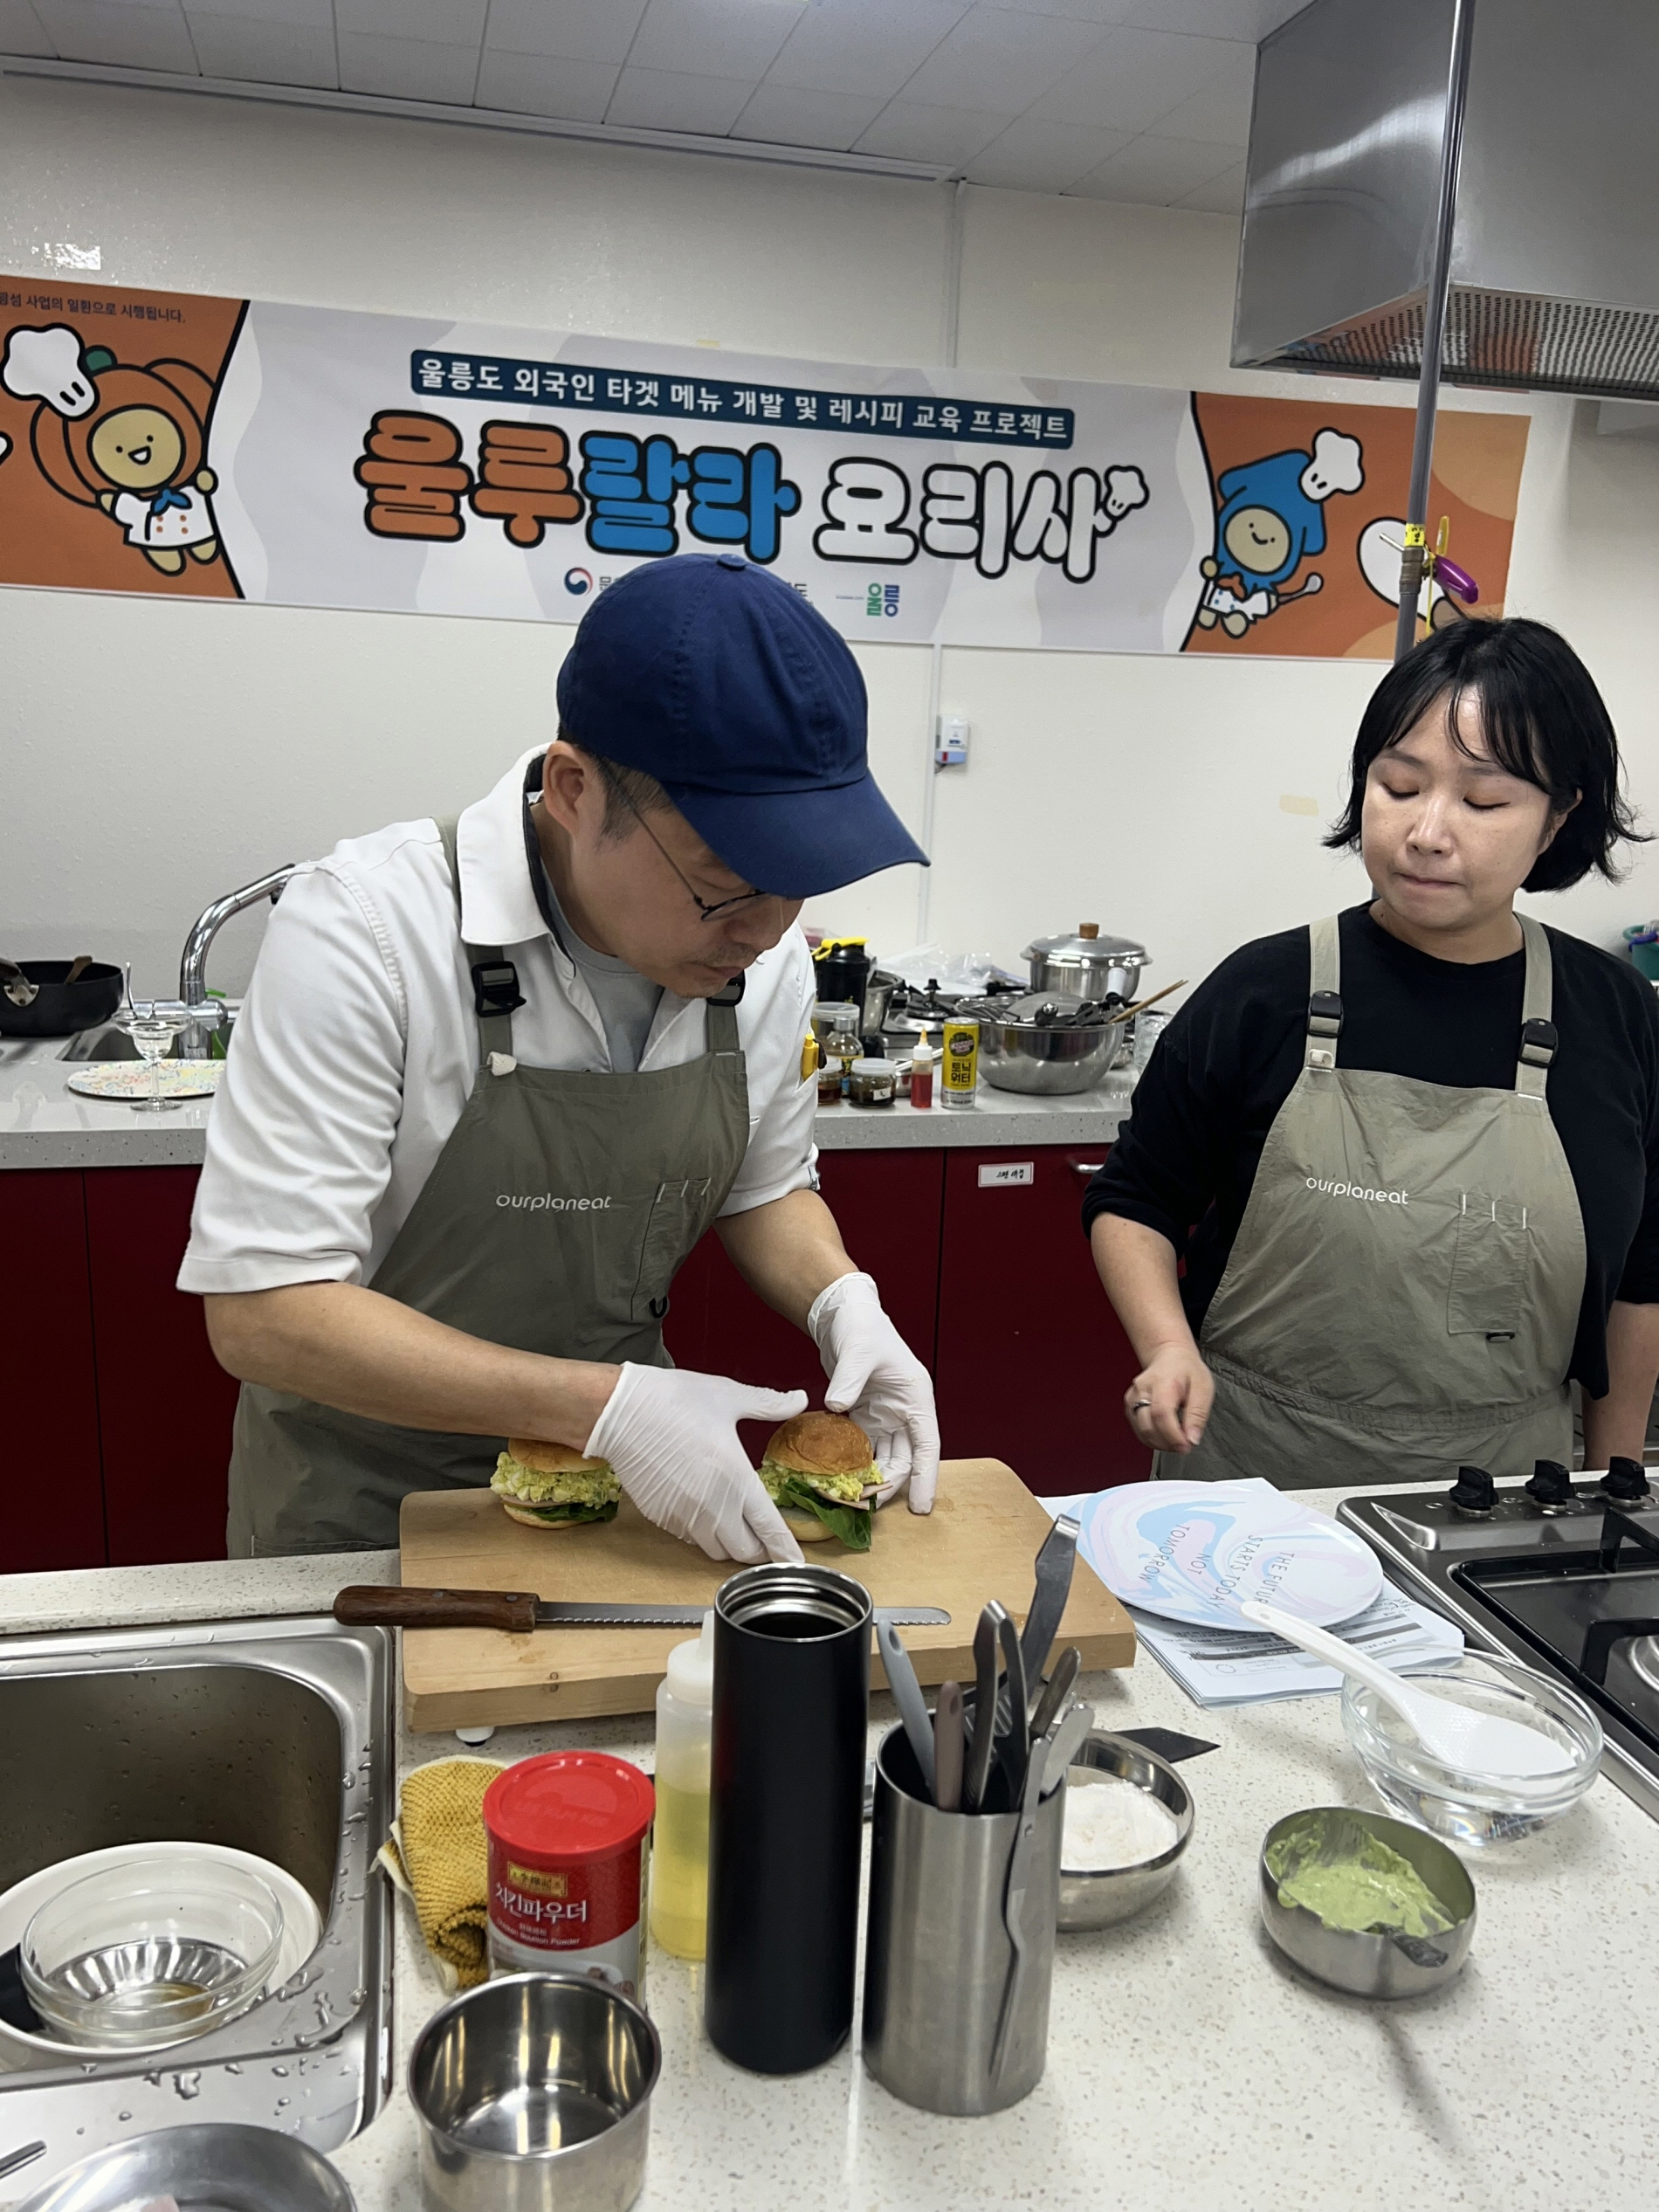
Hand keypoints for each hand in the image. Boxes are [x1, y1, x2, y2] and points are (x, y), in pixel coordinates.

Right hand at [586, 1364, 807, 1563]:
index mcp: (736, 1479)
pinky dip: (701, 1532)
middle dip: (758, 1549)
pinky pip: (689, 1537)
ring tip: (734, 1524)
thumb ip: (768, 1404)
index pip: (769, 1528)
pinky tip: (702, 1509)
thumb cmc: (674, 1401)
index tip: (797, 1562)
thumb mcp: (729, 1397)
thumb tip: (799, 1399)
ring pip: (715, 1549)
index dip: (785, 1549)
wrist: (619, 1412)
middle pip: (743, 1551)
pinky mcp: (661, 1516)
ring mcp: (684, 1515)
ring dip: (729, 1543)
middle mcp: (712, 1506)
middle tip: (763, 1536)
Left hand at [808, 1273, 939, 1513]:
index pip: (927, 1445)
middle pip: (903, 1458)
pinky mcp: (862, 1415)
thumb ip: (849, 1380)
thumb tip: (837, 1407)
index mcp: (916, 1397)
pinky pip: (859, 1448)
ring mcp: (882, 1415)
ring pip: (882, 1457)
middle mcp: (903, 1410)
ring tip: (851, 1500)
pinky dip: (850, 1463)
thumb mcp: (857, 1350)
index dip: (926, 1479)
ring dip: (869, 1478)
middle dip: (889, 1485)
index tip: (922, 1507)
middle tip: (868, 1507)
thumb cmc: (861, 1325)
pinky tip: (835, 1479)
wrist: (842, 1313)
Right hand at [1126, 1343, 1212, 1454]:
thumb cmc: (1186, 1369)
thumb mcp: (1203, 1387)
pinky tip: (1165, 1436)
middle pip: (1148, 1426)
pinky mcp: (1130, 1406)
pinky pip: (1138, 1429)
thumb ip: (1198, 1414)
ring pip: (1141, 1431)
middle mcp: (1142, 1389)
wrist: (1170, 1356)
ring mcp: (1132, 1398)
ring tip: (1176, 1441)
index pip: (1161, 1414)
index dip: (1173, 1435)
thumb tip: (1192, 1438)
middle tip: (1185, 1446)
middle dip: (1167, 1443)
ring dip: (1160, 1443)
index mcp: (1162, 1381)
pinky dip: (1152, 1438)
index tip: (1186, 1446)